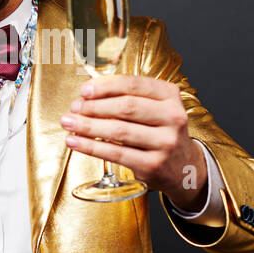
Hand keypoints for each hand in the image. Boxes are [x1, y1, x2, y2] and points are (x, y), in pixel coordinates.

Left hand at [59, 75, 207, 208]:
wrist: (184, 167)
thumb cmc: (160, 132)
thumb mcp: (155, 108)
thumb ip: (129, 97)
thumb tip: (87, 93)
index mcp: (170, 96)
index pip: (134, 85)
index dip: (105, 86)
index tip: (84, 90)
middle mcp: (173, 117)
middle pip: (126, 107)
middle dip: (94, 106)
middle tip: (74, 107)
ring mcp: (165, 143)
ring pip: (119, 131)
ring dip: (88, 126)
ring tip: (68, 123)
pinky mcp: (153, 165)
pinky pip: (116, 153)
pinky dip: (91, 147)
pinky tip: (75, 142)